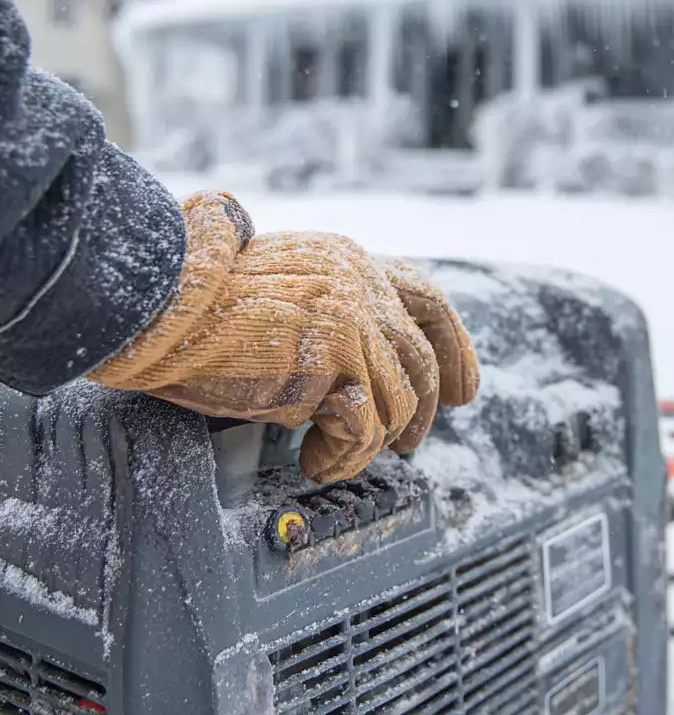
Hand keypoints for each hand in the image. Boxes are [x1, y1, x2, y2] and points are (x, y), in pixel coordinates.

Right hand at [89, 191, 479, 482]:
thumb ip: (325, 305)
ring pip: (399, 401)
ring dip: (371, 441)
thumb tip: (357, 365)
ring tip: (329, 456)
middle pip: (422, 357)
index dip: (454, 346)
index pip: (426, 298)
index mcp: (350, 261)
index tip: (464, 390)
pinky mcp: (334, 360)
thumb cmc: (200, 304)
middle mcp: (362, 284)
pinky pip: (365, 429)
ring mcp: (353, 320)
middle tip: (409, 445)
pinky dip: (344, 458)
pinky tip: (313, 462)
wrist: (158, 301)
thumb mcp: (279, 286)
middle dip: (424, 409)